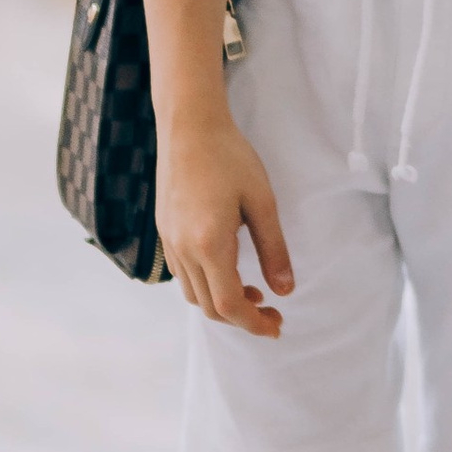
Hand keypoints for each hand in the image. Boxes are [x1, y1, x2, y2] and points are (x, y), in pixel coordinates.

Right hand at [156, 107, 294, 335]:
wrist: (189, 126)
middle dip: (242, 318)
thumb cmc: (230, 157)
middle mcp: (183, 250)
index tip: (277, 325)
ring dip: (223, 303)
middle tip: (272, 313)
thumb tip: (286, 290)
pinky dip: (207, 285)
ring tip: (254, 291)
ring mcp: (170, 242)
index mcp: (209, 244)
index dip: (254, 323)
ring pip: (194, 295)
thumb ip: (274, 249)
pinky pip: (184, 275)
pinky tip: (228, 268)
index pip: (229, 305)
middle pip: (210, 307)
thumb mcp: (262, 202)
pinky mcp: (165, 232)